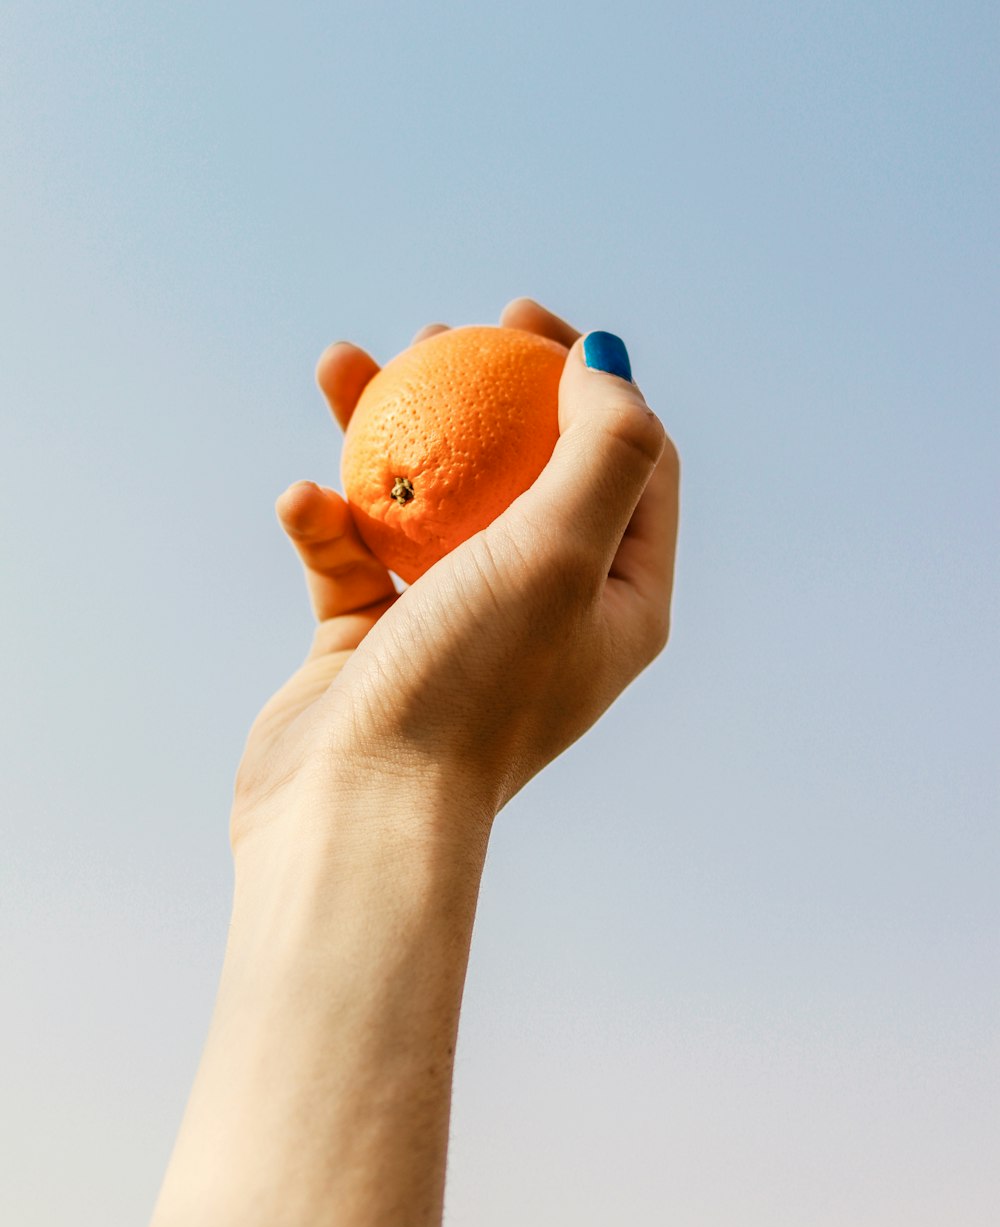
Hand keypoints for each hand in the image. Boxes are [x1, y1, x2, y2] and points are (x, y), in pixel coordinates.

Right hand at [230, 297, 679, 864]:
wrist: (358, 817)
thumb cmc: (472, 685)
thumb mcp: (560, 554)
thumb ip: (605, 450)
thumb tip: (610, 355)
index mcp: (618, 599)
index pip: (632, 465)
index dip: (589, 380)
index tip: (522, 322)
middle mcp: (547, 610)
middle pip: (525, 470)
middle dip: (483, 391)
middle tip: (439, 334)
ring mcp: (458, 624)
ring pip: (428, 501)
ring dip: (384, 431)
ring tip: (344, 365)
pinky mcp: (376, 641)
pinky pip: (352, 556)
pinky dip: (327, 522)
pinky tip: (303, 503)